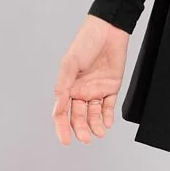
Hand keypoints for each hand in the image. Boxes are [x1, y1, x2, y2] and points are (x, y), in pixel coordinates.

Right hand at [52, 15, 128, 144]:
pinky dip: (108, 116)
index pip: (61, 112)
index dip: (62, 128)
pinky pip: (109, 106)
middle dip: (81, 129)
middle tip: (86, 138)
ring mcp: (96, 90)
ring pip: (94, 115)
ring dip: (95, 126)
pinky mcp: (111, 87)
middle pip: (78, 117)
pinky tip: (108, 123)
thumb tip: (58, 105)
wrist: (109, 29)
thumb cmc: (86, 42)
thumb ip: (64, 84)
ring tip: (99, 133)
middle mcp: (81, 91)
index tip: (66, 140)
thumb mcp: (71, 62)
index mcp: (67, 86)